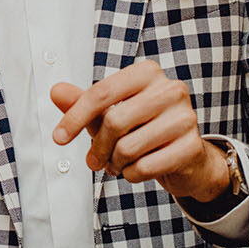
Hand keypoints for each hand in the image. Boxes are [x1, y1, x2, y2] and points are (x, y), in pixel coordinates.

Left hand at [51, 59, 228, 202]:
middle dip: (97, 147)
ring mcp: (185, 117)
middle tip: (93, 160)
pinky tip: (134, 170)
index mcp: (147, 73)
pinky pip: (145, 167)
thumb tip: (56, 91)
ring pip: (128, 147)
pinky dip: (131, 175)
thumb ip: (82, 102)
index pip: (101, 93)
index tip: (59, 137)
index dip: (75, 117)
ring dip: (114, 163)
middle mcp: (170, 89)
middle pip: (114, 121)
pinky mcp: (192, 146)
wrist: (187, 156)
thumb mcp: (110, 112)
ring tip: (116, 164)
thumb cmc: (144, 128)